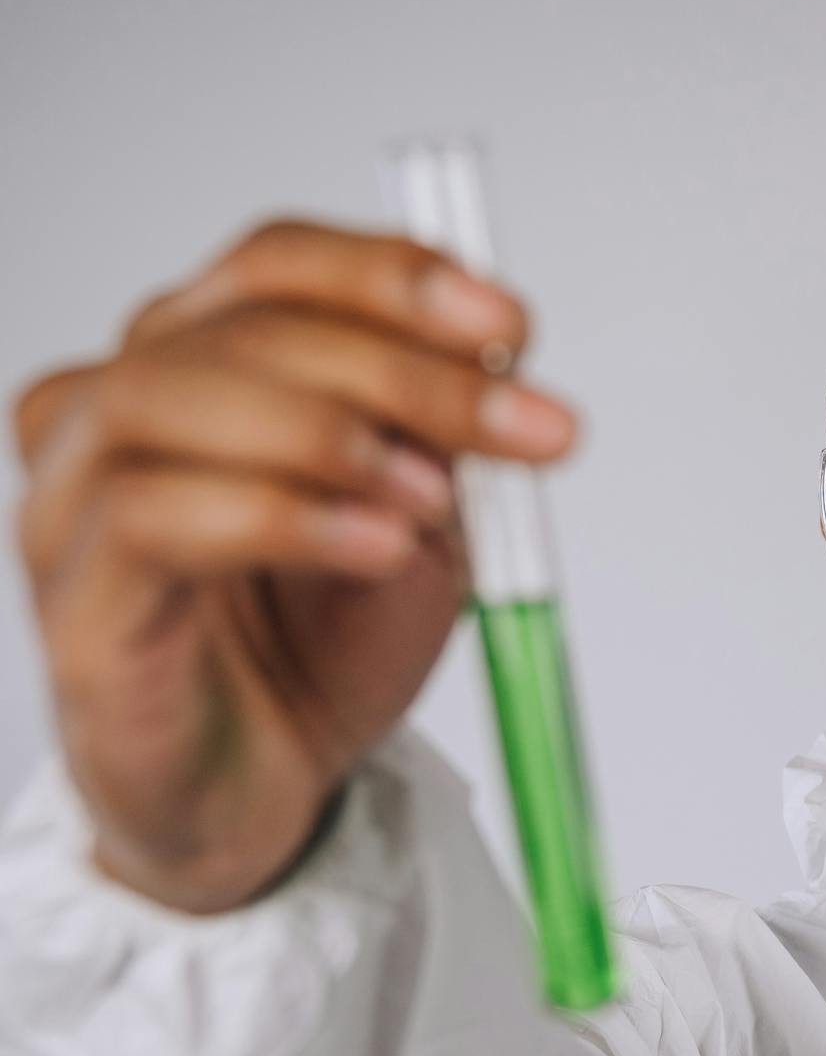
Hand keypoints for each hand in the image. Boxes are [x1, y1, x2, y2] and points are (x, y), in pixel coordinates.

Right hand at [11, 220, 577, 913]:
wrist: (272, 791)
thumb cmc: (325, 642)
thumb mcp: (424, 518)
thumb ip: (441, 435)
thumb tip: (492, 357)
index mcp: (206, 362)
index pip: (276, 265)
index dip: (393, 275)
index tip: (512, 327)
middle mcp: (121, 410)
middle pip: (242, 325)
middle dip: (405, 368)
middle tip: (521, 426)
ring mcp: (76, 502)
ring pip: (172, 394)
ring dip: (329, 432)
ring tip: (431, 498)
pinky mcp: (75, 605)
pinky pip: (150, 517)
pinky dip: (283, 517)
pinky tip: (376, 548)